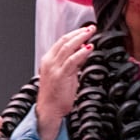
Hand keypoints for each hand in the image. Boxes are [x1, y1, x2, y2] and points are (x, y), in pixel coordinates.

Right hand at [35, 24, 95, 139]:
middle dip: (79, 33)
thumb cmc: (55, 95)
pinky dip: (81, 53)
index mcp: (48, 60)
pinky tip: (89, 48)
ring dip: (80, 38)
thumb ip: (72, 63)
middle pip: (64, 41)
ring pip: (67, 47)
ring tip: (90, 33)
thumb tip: (83, 52)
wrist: (48, 110)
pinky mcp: (61, 76)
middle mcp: (49, 62)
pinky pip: (72, 60)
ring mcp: (54, 68)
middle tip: (90, 28)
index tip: (85, 30)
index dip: (74, 34)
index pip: (61, 42)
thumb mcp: (65, 75)